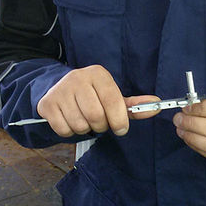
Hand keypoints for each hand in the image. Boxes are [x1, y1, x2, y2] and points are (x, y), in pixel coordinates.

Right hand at [36, 65, 159, 136]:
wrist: (59, 88)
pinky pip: (64, 129)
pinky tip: (70, 120)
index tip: (121, 128)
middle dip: (101, 126)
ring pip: (80, 124)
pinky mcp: (48, 103)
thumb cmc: (92, 95)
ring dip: (85, 129)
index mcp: (98, 74)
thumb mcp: (112, 96)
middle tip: (100, 122)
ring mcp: (61, 90)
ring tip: (84, 119)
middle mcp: (78, 78)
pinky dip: (70, 131)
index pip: (113, 101)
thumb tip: (157, 105)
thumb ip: (134, 104)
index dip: (119, 119)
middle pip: (96, 116)